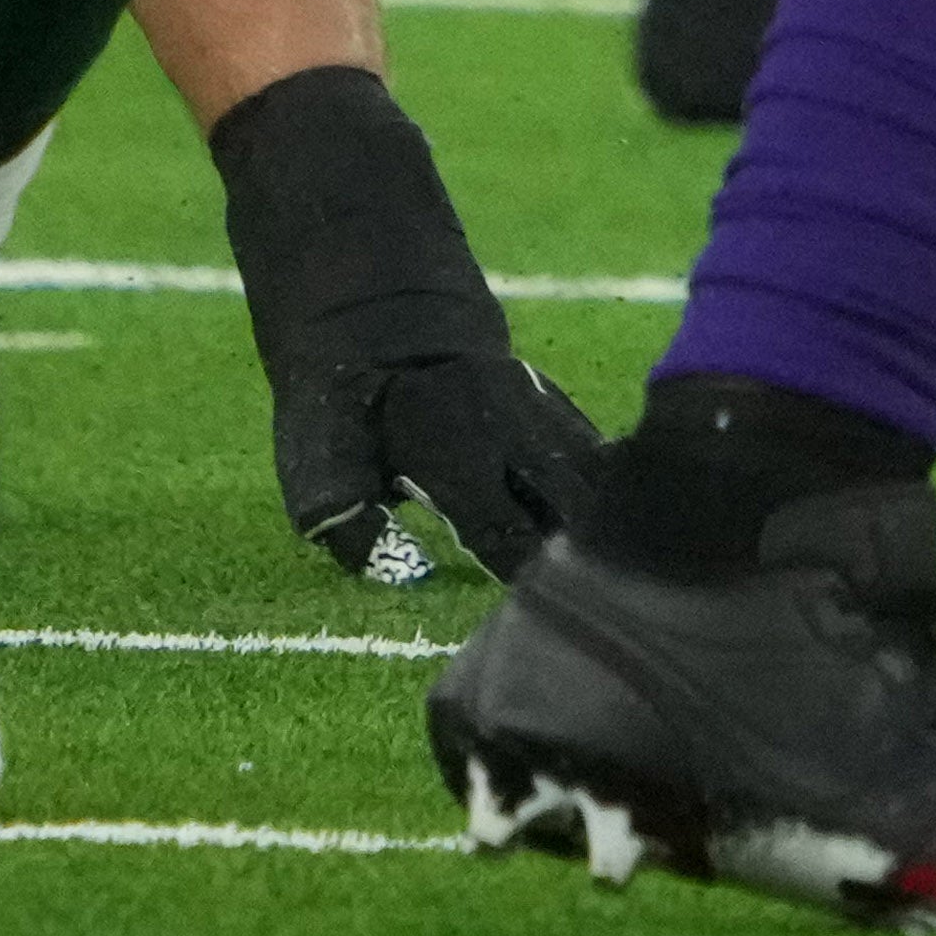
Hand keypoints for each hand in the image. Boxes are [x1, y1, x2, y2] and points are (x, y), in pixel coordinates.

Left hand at [264, 289, 603, 588]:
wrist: (380, 317)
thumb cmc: (344, 406)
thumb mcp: (317, 457)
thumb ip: (349, 516)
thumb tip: (403, 575)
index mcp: (452, 445)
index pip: (502, 528)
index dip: (522, 576)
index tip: (538, 619)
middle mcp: (510, 425)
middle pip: (570, 500)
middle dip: (582, 554)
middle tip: (594, 604)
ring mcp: (541, 408)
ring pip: (596, 472)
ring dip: (603, 521)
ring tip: (618, 573)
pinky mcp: (556, 403)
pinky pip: (596, 451)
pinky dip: (607, 491)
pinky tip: (614, 526)